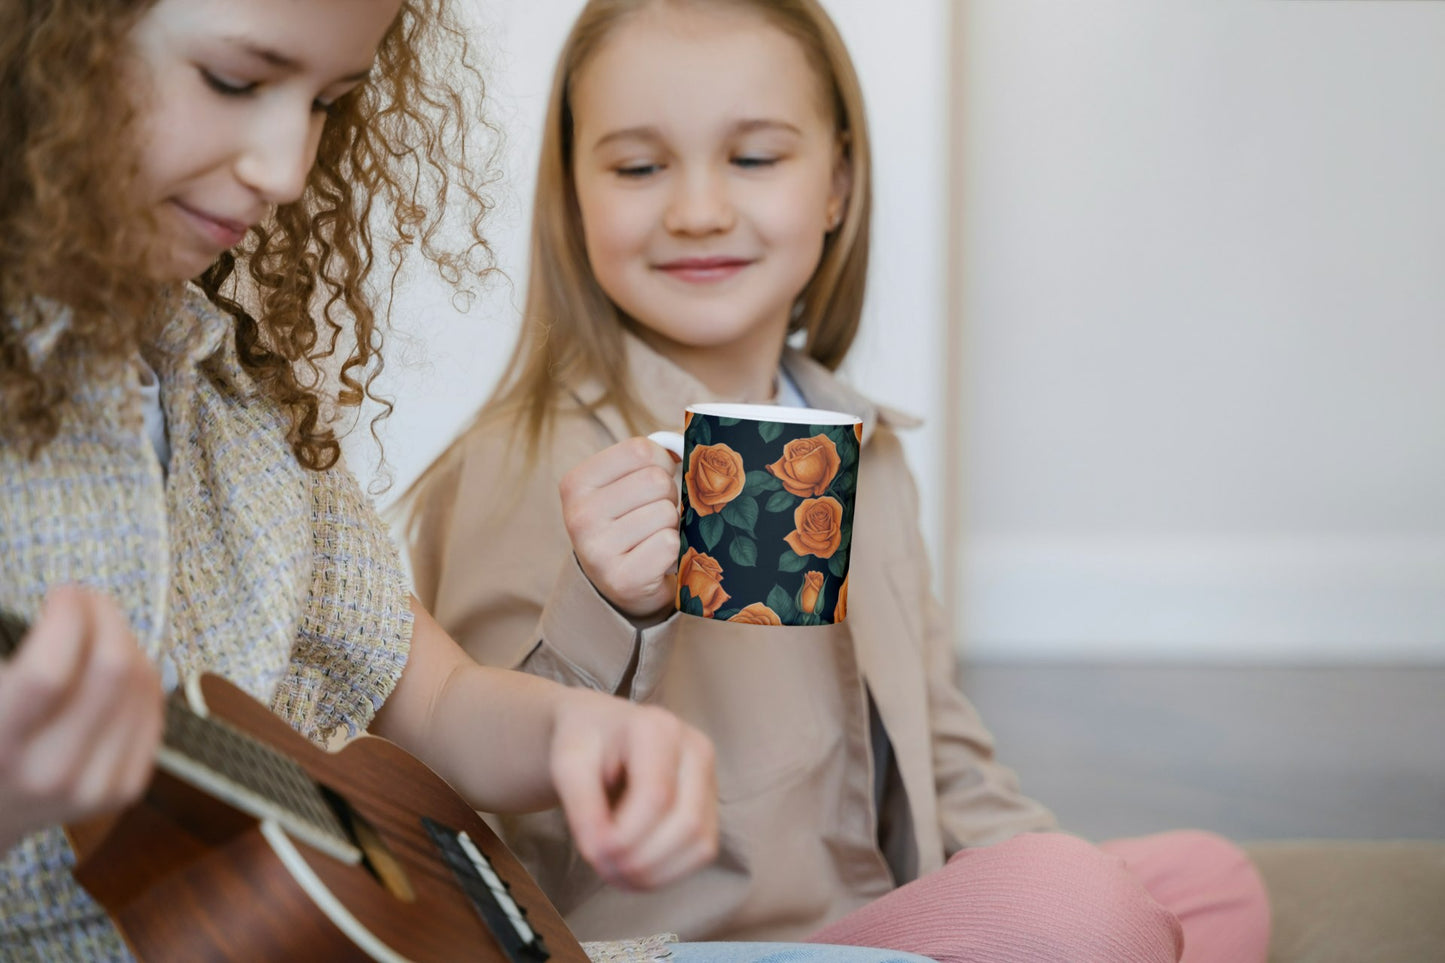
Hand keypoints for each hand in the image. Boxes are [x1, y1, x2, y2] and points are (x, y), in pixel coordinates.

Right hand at [0, 586, 163, 850]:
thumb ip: (17, 662)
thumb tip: (68, 603)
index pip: (48, 674)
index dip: (67, 619)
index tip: (61, 593)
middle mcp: (50, 774)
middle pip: (112, 672)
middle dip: (105, 616)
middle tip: (86, 599)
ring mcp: (95, 786)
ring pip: (142, 684)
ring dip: (126, 639)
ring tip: (97, 628)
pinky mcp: (126, 786)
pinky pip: (154, 709)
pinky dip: (141, 673)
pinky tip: (115, 663)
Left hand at [548, 689, 717, 889]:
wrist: (603, 734)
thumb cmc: (587, 744)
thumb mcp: (569, 764)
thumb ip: (582, 806)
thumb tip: (601, 852)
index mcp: (660, 729)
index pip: (657, 796)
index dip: (626, 836)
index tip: (592, 851)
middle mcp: (696, 750)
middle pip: (686, 822)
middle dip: (641, 859)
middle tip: (601, 867)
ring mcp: (710, 779)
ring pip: (699, 842)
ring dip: (655, 871)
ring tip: (615, 871)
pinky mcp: (710, 807)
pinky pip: (701, 851)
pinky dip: (667, 872)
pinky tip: (635, 870)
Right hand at [559, 437, 680, 617]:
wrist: (619, 586)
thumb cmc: (629, 523)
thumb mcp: (625, 484)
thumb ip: (652, 455)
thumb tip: (687, 433)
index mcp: (576, 483)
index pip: (640, 450)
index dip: (662, 462)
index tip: (653, 481)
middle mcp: (579, 516)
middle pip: (656, 481)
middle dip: (668, 496)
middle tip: (654, 516)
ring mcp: (596, 550)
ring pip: (666, 513)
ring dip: (671, 526)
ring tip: (653, 538)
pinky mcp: (621, 579)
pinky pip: (669, 544)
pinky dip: (674, 551)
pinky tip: (656, 560)